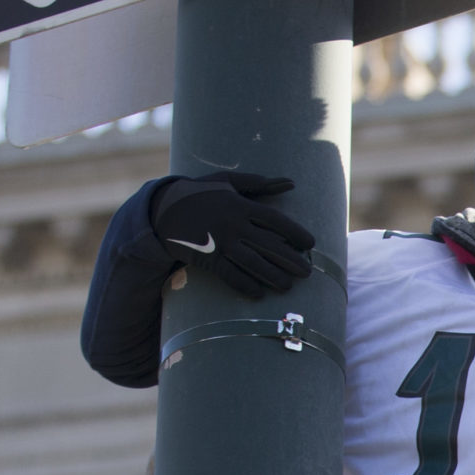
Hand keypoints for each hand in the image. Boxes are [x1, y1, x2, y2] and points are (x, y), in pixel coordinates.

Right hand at [149, 171, 315, 297]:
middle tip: (308, 272)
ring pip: (252, 262)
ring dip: (272, 275)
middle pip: (268, 244)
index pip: (275, 220)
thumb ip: (259, 183)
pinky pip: (229, 274)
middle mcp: (233, 224)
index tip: (311, 244)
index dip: (295, 232)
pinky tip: (259, 293)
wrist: (163, 209)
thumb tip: (291, 183)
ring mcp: (220, 242)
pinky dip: (244, 284)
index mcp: (240, 204)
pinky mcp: (206, 258)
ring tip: (288, 285)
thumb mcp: (227, 181)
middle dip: (290, 260)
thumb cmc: (200, 192)